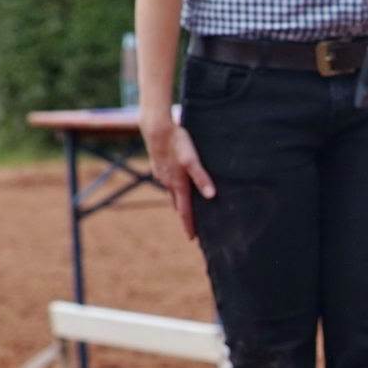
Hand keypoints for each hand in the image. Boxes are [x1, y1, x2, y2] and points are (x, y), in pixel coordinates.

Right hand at [141, 114, 213, 241]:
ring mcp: (161, 175)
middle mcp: (168, 183)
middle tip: (191, 230)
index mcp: (178, 184)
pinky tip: (176, 185)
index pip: (185, 211)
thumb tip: (211, 196)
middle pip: (178, 205)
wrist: (156, 128)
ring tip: (185, 210)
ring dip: (178, 203)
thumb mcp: (192, 160)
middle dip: (184, 217)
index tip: (192, 239)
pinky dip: (173, 188)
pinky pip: (167, 182)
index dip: (188, 225)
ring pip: (171, 193)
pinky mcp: (158, 166)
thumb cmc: (177, 143)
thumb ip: (202, 178)